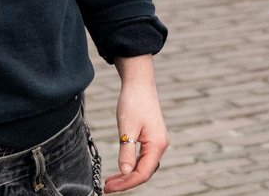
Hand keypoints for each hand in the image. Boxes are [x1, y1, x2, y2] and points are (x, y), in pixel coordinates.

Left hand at [104, 55, 167, 191]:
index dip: (126, 183)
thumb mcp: (127, 128)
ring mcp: (157, 141)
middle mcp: (160, 145)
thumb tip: (126, 173)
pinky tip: (121, 168)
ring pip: (144, 166)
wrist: (139, 82)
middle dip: (126, 182)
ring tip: (111, 180)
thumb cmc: (133, 102)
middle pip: (144, 172)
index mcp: (157, 144)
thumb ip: (127, 152)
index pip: (143, 173)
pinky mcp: (152, 137)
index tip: (109, 187)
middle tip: (107, 187)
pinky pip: (143, 157)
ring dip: (128, 175)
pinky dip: (131, 165)